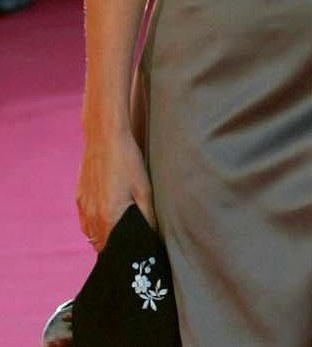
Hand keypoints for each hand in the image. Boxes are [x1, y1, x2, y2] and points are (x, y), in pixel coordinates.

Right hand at [77, 127, 155, 250]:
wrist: (105, 139)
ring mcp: (83, 207)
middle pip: (99, 244)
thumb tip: (151, 236)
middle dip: (111, 246)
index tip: (130, 253)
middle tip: (127, 241)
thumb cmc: (127, 162)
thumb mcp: (144, 189)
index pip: (110, 250)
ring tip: (118, 227)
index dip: (120, 253)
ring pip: (91, 233)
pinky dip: (94, 222)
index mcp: (108, 218)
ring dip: (102, 234)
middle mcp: (91, 217)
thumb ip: (147, 216)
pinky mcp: (79, 197)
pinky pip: (85, 220)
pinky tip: (107, 211)